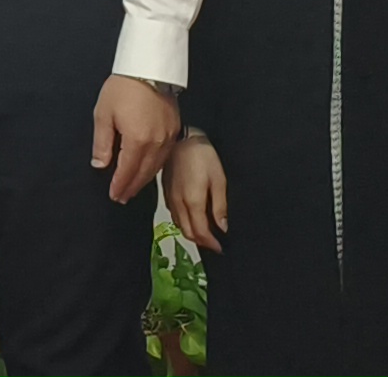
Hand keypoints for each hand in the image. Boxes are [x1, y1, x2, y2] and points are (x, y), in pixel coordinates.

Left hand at [92, 75, 179, 203]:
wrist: (149, 68)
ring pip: (156, 167)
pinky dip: (155, 167)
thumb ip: (102, 143)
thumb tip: (100, 165)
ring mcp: (168, 137)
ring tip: (133, 188)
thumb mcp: (103, 114)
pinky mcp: (175, 129)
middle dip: (132, 187)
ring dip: (144, 179)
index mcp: (138, 140)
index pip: (128, 171)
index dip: (120, 185)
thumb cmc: (123, 88)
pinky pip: (165, 156)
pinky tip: (147, 170)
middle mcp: (157, 142)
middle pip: (144, 173)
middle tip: (122, 197)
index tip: (113, 195)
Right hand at [165, 135, 226, 251]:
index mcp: (193, 201)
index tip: (220, 248)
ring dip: (192, 234)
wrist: (182, 139)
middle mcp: (179, 203)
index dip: (211, 244)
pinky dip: (183, 223)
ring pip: (179, 225)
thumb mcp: (219, 179)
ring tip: (205, 234)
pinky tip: (192, 219)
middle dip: (201, 242)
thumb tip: (222, 227)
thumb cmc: (203, 155)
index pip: (201, 232)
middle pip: (188, 232)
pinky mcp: (166, 192)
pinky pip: (174, 215)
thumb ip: (219, 206)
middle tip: (214, 244)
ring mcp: (170, 198)